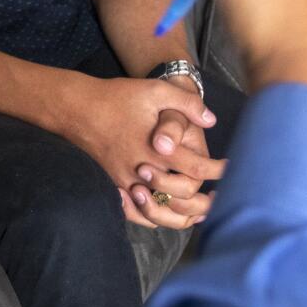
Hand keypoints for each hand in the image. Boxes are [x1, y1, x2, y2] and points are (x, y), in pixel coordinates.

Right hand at [51, 75, 220, 230]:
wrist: (77, 108)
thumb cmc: (118, 97)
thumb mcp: (156, 90)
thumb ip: (187, 103)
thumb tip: (211, 120)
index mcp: (156, 149)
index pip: (196, 169)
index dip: (217, 170)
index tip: (229, 168)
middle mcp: (142, 170)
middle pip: (181, 196)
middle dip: (203, 197)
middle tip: (218, 195)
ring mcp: (126, 181)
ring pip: (158, 212)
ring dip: (181, 213)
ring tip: (199, 211)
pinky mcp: (114, 184)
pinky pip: (135, 213)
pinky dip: (152, 217)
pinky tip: (166, 211)